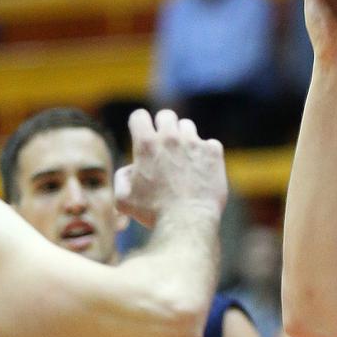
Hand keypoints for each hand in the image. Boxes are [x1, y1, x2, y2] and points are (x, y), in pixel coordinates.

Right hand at [114, 109, 226, 228]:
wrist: (188, 221)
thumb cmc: (153, 213)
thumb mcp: (124, 199)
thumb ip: (122, 178)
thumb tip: (132, 168)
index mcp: (146, 144)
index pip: (139, 115)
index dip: (139, 124)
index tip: (143, 134)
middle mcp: (171, 138)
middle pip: (166, 115)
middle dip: (163, 127)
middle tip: (164, 147)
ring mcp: (194, 143)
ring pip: (187, 126)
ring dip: (184, 139)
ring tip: (183, 162)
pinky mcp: (213, 152)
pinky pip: (209, 143)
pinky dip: (205, 154)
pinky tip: (201, 171)